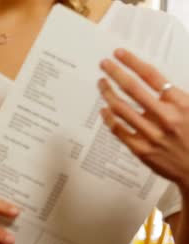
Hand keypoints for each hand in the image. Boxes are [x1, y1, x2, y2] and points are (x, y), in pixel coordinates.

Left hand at [99, 49, 188, 192]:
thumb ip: (175, 97)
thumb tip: (155, 82)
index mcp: (181, 104)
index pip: (152, 76)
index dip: (133, 62)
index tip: (119, 54)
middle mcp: (165, 117)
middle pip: (132, 89)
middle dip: (115, 73)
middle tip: (104, 64)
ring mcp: (151, 134)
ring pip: (121, 109)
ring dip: (108, 93)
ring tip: (102, 83)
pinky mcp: (142, 150)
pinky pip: (119, 130)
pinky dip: (109, 117)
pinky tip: (104, 109)